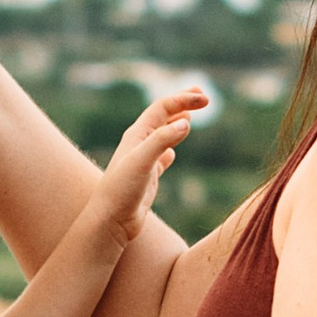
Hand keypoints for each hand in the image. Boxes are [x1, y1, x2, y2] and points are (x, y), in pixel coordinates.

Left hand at [89, 87, 209, 243]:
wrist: (110, 221)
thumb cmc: (121, 190)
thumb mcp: (142, 161)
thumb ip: (162, 140)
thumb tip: (186, 122)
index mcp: (137, 134)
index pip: (163, 108)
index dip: (184, 100)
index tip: (205, 99)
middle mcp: (139, 144)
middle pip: (162, 116)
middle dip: (182, 104)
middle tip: (202, 94)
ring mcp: (143, 161)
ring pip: (162, 135)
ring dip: (176, 124)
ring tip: (189, 117)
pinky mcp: (146, 177)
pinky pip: (160, 158)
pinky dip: (169, 150)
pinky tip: (172, 154)